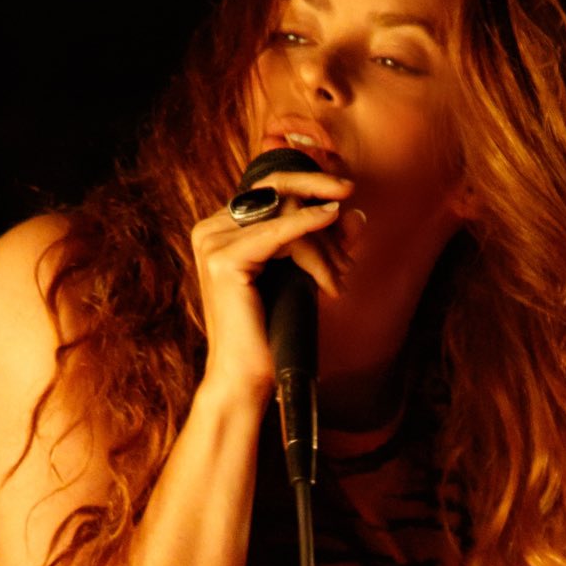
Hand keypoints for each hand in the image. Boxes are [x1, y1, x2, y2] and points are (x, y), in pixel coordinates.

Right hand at [191, 167, 365, 400]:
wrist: (245, 378)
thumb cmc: (271, 334)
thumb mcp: (302, 277)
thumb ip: (325, 245)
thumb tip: (356, 214)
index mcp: (220, 229)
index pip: (268, 190)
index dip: (308, 188)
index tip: (344, 194)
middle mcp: (210, 230)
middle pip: (271, 189)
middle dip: (315, 187)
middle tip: (348, 188)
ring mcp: (213, 243)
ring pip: (281, 213)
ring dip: (321, 240)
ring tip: (341, 271)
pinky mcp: (224, 259)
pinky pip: (278, 232)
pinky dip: (308, 225)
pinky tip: (330, 217)